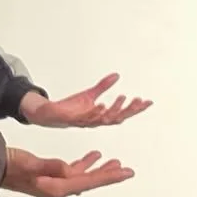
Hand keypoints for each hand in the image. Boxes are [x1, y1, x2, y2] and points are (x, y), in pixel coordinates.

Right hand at [2, 146, 133, 196]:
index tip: (125, 173)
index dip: (108, 176)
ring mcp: (54, 182)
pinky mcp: (49, 175)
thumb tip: (69, 168)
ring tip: (113, 161)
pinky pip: (72, 171)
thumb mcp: (29, 164)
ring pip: (83, 176)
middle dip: (108, 175)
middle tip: (126, 169)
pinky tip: (91, 157)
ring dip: (98, 169)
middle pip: (90, 181)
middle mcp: (59, 187)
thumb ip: (50, 166)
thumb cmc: (10, 166)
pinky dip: (84, 164)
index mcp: (57, 187)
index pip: (88, 181)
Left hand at [19, 74, 151, 128]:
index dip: (135, 108)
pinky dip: (93, 112)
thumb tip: (117, 76)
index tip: (148, 101)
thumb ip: (102, 86)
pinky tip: (101, 105)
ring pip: (102, 118)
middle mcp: (94, 121)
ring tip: (123, 99)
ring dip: (113, 109)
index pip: (122, 113)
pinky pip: (84, 117)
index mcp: (100, 116)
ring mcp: (83, 120)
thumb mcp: (88, 95)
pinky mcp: (71, 118)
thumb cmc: (70, 108)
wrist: (48, 115)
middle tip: (138, 100)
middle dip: (128, 110)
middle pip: (116, 117)